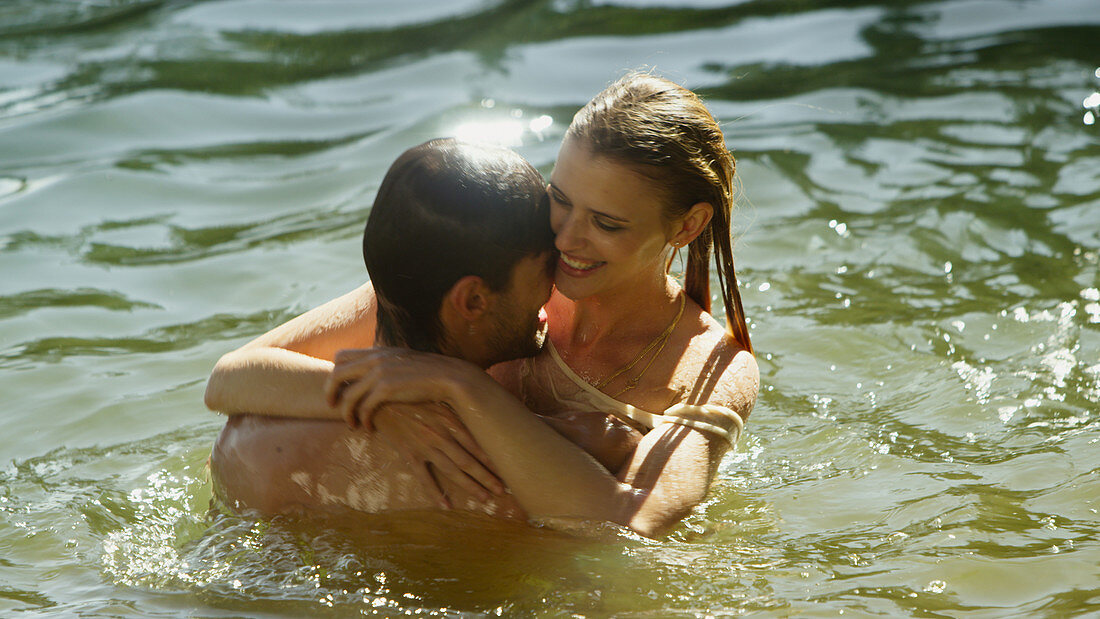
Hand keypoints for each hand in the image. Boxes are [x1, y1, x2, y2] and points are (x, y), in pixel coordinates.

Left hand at [324, 347, 482, 428]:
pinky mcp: (387, 389)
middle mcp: (374, 359)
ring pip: (348, 395)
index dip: (334, 373)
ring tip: (352, 424)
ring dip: (346, 413)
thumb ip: (385, 363)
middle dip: (330, 392)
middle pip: (336, 374)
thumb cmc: (427, 373)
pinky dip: (363, 420)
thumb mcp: (402, 361)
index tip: (339, 388)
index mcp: (377, 351)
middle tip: (332, 406)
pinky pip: (364, 408)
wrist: (448, 377)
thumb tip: (371, 373)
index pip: (340, 356)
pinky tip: (370, 428)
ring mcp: (380, 373)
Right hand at [372, 402, 504, 507]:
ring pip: (452, 471)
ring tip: (484, 498)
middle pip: (468, 461)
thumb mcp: (439, 399)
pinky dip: (435, 493)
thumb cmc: (414, 396)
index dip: (492, 459)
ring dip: (470, 486)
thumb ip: (457, 410)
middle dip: (487, 477)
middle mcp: (441, 435)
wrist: (382, 399)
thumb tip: (480, 417)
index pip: (477, 444)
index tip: (507, 470)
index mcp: (450, 420)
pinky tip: (446, 507)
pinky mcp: (410, 454)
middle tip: (502, 491)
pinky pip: (424, 478)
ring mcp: (425, 446)